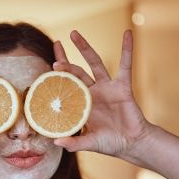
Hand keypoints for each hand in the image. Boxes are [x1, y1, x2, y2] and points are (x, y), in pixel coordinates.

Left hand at [51, 30, 155, 162]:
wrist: (133, 144)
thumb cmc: (110, 143)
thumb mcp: (90, 143)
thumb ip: (75, 143)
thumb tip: (55, 142)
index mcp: (82, 104)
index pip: (66, 85)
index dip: (57, 75)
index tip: (46, 64)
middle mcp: (93, 92)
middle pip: (76, 71)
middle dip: (65, 59)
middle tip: (56, 44)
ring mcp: (107, 87)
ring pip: (94, 63)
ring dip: (85, 48)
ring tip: (74, 34)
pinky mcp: (123, 86)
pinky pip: (126, 65)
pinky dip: (127, 49)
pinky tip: (127, 34)